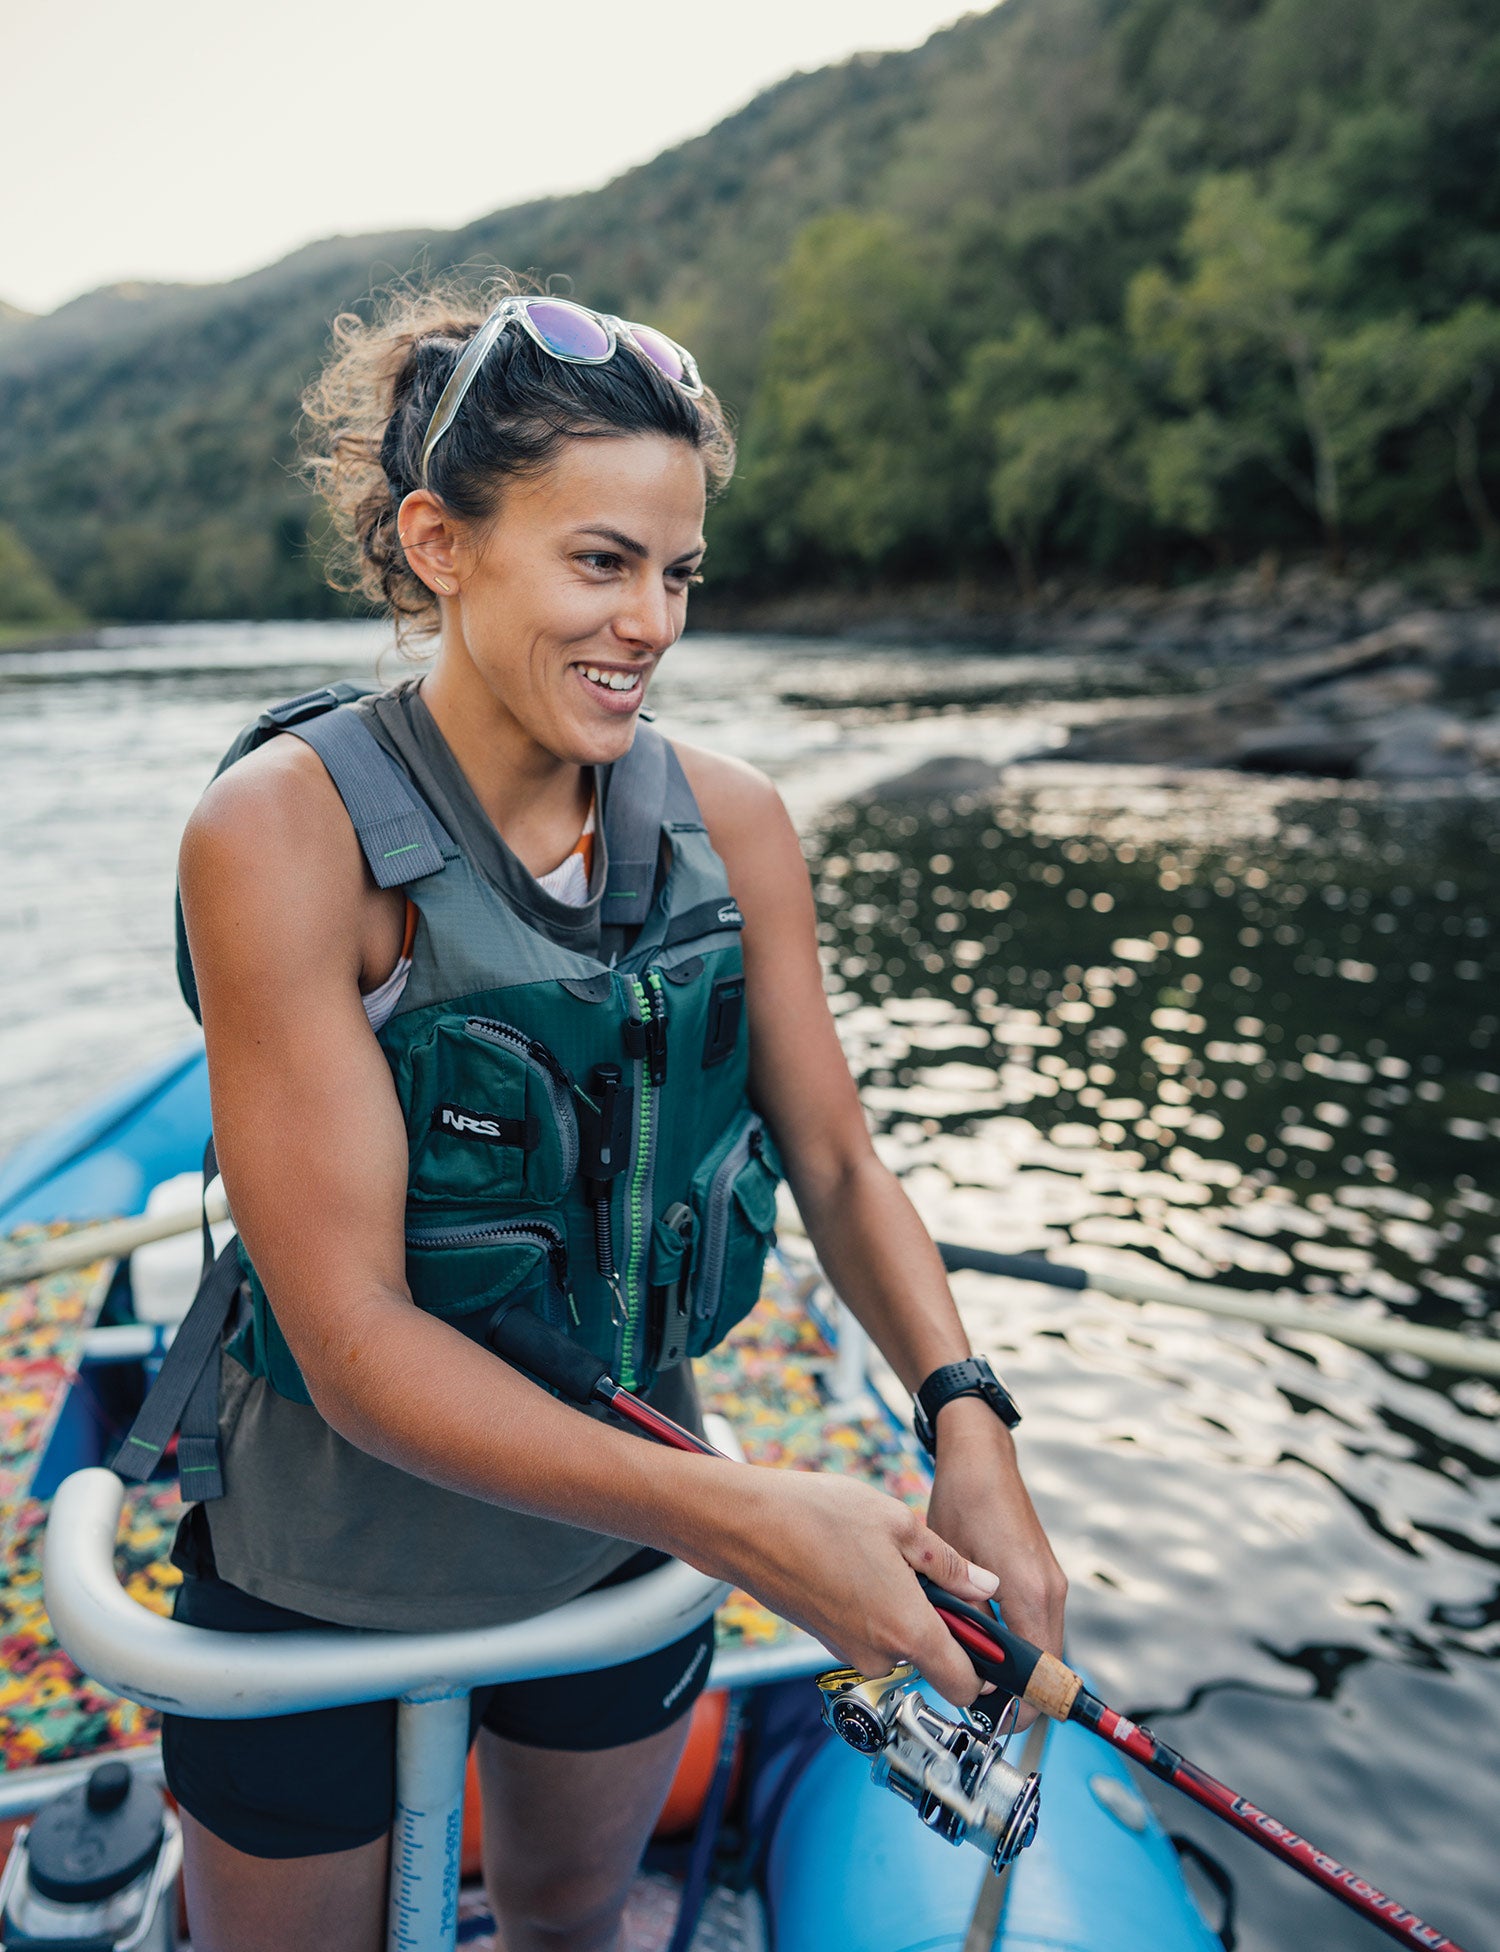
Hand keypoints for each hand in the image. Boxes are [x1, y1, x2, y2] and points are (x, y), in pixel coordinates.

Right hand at [712, 1466, 1003, 1707]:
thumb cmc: (818, 1516)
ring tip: (884, 1559)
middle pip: (933, 1661)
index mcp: (907, 1630)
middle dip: (940, 1626)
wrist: (745, 1525)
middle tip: (929, 1574)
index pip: (965, 1685)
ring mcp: (848, 1651)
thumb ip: (949, 1564)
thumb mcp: (898, 1524)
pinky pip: (869, 1634)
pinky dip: (875, 1609)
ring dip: (904, 1612)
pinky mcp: (826, 1641)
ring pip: (899, 1644)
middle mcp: (879, 1654)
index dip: (986, 1671)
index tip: (991, 1644)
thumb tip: (985, 1585)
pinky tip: (857, 1565)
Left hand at [923, 1398, 1067, 1725]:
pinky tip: (981, 1639)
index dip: (1019, 1707)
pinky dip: (1017, 1642)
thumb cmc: (962, 1501)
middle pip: (1046, 1667)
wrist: (981, 1457)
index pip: (1039, 1674)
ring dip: (1015, 1667)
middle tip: (973, 1702)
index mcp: (1030, 1593)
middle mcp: (1051, 1592)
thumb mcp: (948, 1561)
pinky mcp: (1045, 1576)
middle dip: (1015, 1692)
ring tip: (973, 1674)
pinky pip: (1037, 1625)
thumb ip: (959, 1613)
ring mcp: (1052, 1583)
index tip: (991, 1722)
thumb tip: (956, 1659)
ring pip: (1042, 1647)